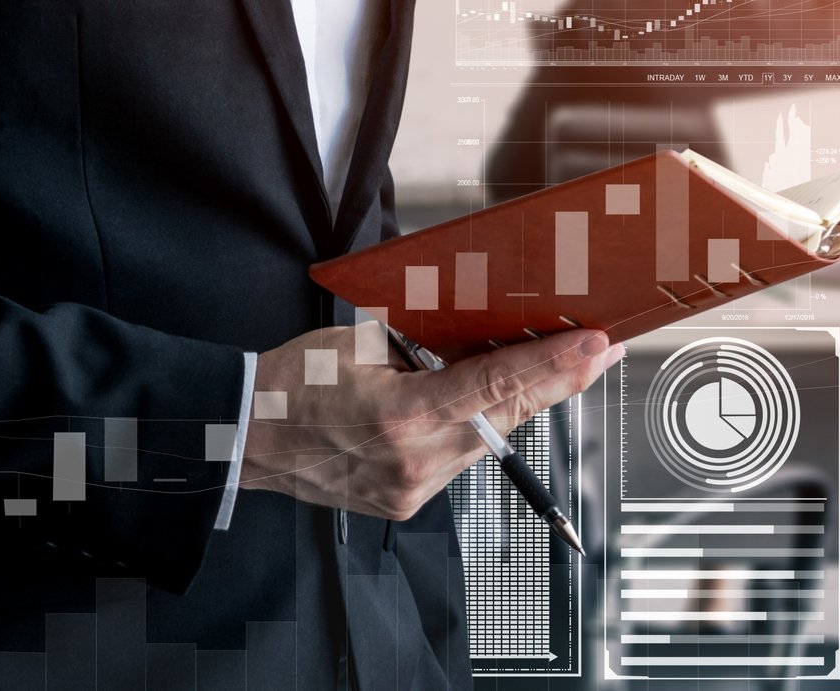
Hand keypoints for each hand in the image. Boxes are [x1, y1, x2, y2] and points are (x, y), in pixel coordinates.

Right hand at [238, 324, 621, 519]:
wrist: (246, 438)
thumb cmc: (289, 385)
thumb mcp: (356, 341)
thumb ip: (418, 343)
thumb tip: (466, 337)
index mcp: (401, 413)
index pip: (496, 386)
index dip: (552, 366)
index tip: (593, 347)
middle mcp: (413, 459)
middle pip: (505, 419)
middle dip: (549, 383)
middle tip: (591, 353)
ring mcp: (411, 488)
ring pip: (483, 442)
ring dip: (504, 408)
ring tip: (516, 371)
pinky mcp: (405, 503)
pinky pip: (454, 461)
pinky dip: (462, 433)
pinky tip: (454, 409)